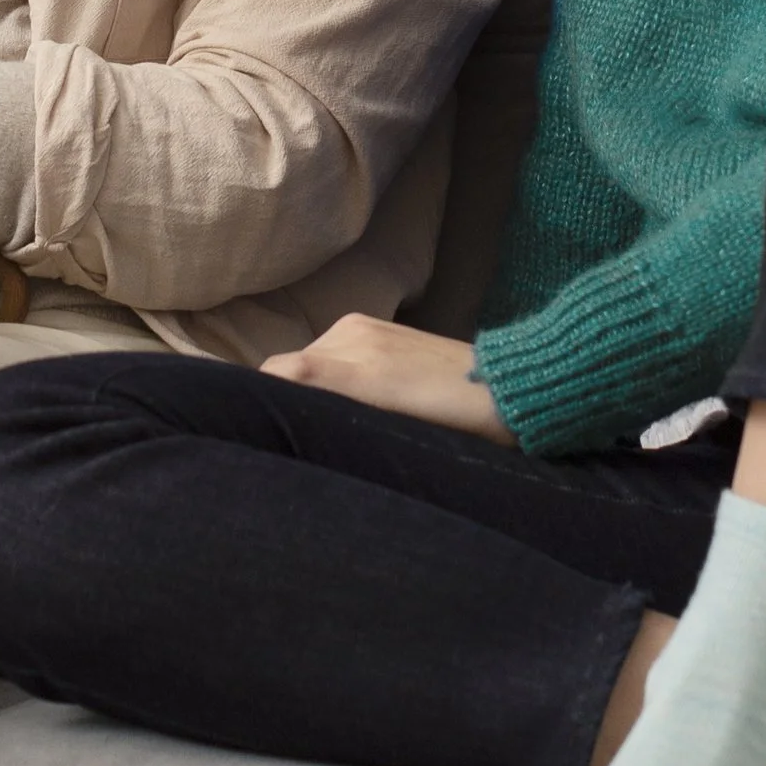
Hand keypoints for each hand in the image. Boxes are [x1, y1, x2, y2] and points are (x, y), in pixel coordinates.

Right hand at [261, 313, 511, 441]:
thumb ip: (339, 421)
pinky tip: (353, 400)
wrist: (508, 389)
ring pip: (311, 361)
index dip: (260, 399)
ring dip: (311, 387)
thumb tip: (290, 406)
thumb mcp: (396, 436)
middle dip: (288, 398)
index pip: (280, 376)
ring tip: (332, 422)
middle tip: (297, 438)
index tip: (257, 430)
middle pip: (292, 370)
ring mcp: (364, 328)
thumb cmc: (458, 425)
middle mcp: (351, 337)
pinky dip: (330, 374)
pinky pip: (333, 351)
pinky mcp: (377, 326)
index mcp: (354, 368)